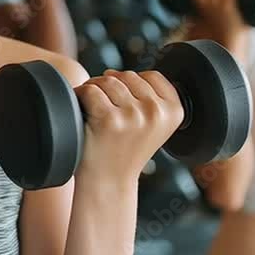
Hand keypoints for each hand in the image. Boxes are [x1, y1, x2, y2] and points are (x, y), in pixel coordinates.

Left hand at [75, 69, 183, 184]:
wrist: (109, 182)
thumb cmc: (125, 150)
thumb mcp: (152, 125)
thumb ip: (149, 98)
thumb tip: (116, 72)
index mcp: (175, 111)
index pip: (152, 76)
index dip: (132, 85)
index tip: (125, 105)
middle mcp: (157, 112)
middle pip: (127, 75)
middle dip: (111, 86)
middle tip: (105, 109)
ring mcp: (134, 115)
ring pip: (107, 80)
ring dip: (95, 90)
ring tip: (95, 111)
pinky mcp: (109, 119)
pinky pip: (89, 90)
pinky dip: (80, 97)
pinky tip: (83, 112)